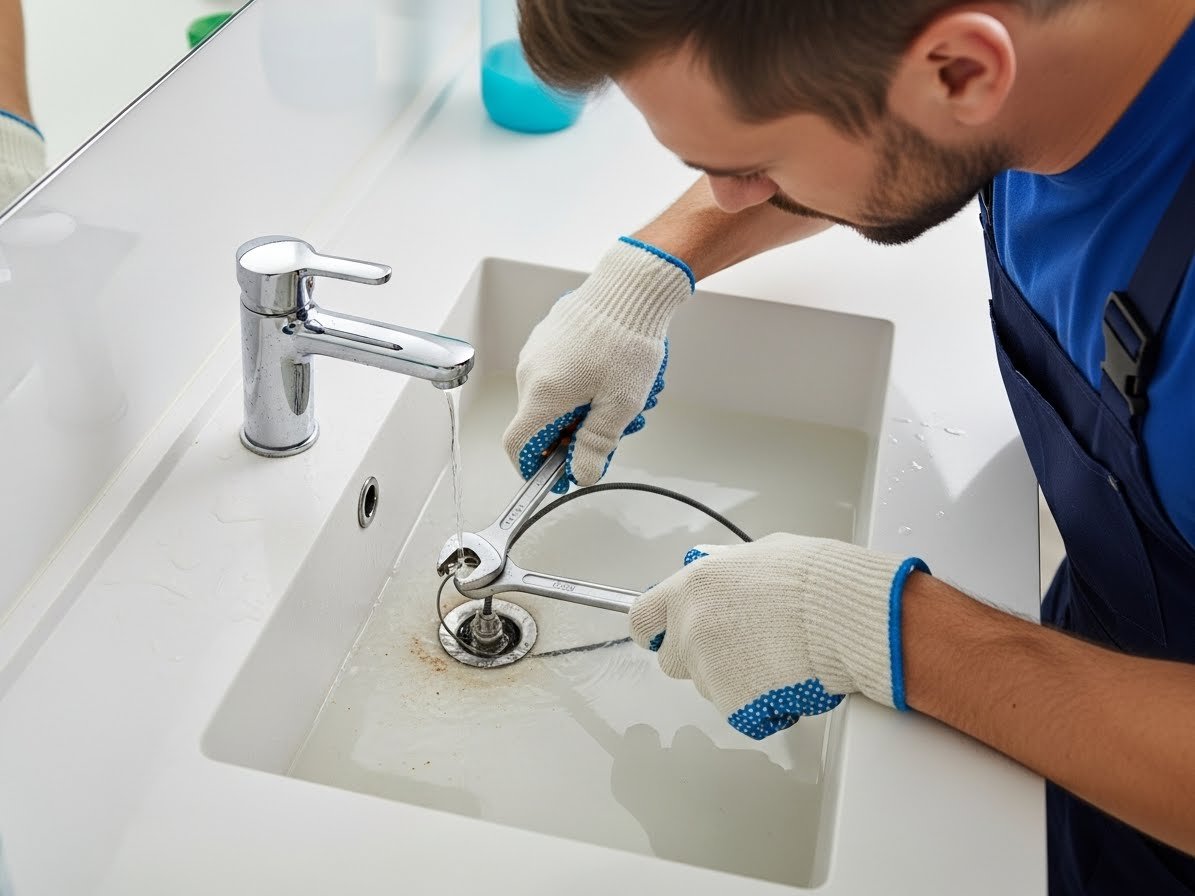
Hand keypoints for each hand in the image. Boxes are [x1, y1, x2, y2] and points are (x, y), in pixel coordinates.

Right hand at [502, 237, 692, 491]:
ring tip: (618, 393)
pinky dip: (577, 384)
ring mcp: (536, 353)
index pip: (518, 445)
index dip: (533, 468)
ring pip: (550, 398)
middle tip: (610, 428)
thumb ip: (596, 444)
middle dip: (572, 434)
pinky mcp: (547, 337)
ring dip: (579, 407)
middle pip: (539, 423)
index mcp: (543, 394)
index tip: (558, 474)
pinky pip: (556, 373)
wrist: (629, 288)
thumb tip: (582, 474)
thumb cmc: (627, 341)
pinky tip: (609, 371)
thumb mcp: (620, 404)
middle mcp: (530, 373)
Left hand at [629, 535, 928, 738]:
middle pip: (673, 660)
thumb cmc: (816, 582)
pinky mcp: (732, 703)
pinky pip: (738, 711)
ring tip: (776, 659)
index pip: (642, 618)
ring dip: (732, 680)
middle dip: (699, 658)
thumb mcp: (761, 553)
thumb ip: (724, 567)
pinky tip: (786, 681)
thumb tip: (712, 565)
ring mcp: (708, 668)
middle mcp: (691, 627)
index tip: (660, 636)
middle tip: (739, 650)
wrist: (845, 616)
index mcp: (693, 586)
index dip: (655, 630)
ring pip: (707, 686)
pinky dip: (759, 705)